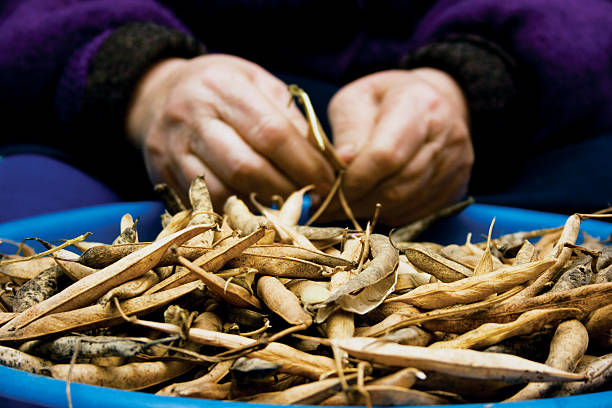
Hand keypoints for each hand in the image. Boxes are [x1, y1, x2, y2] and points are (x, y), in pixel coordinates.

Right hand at [126, 54, 334, 209]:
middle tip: (310, 200)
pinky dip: (234, 211)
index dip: (304, 163)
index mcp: (223, 87)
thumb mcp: (259, 85)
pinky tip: (256, 210)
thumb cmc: (223, 89)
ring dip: (261, 207)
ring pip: (222, 190)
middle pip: (246, 167)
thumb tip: (330, 160)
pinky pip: (204, 202)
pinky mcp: (163, 172)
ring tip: (286, 207)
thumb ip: (291, 118)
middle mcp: (192, 115)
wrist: (161, 93)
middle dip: (286, 190)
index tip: (328, 181)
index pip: (271, 133)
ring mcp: (171, 147)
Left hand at [326, 68, 473, 225]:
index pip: (386, 154)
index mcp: (420, 104)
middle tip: (328, 206)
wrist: (430, 102)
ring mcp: (456, 164)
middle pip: (397, 184)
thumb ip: (348, 129)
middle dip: (357, 200)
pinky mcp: (457, 186)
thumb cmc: (385, 99)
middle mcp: (447, 135)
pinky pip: (417, 212)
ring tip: (342, 208)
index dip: (354, 179)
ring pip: (406, 202)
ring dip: (369, 211)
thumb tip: (342, 164)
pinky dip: (388, 214)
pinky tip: (368, 208)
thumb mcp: (357, 99)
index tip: (327, 189)